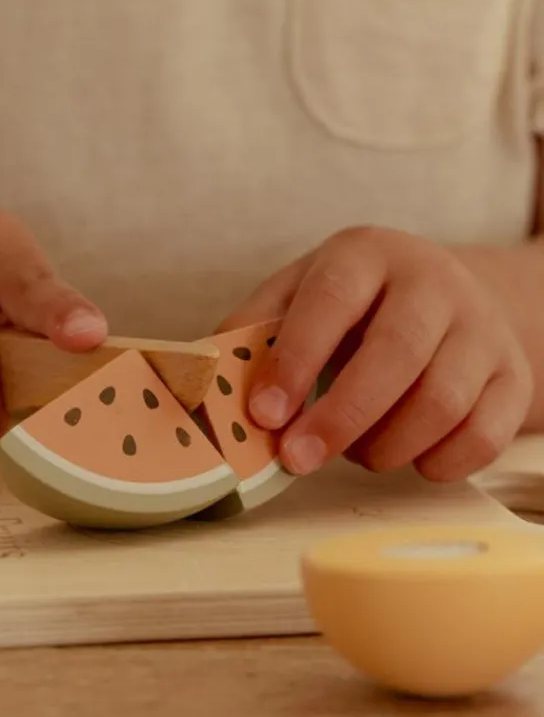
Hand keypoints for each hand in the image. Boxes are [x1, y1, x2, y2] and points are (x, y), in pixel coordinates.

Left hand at [218, 226, 531, 481]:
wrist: (448, 292)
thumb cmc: (354, 300)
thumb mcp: (298, 292)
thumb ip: (255, 328)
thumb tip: (204, 376)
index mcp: (366, 255)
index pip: (330, 302)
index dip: (295, 361)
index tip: (264, 413)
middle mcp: (432, 282)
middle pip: (395, 356)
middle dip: (340, 418)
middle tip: (296, 458)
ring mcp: (482, 328)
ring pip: (442, 402)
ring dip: (385, 446)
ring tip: (352, 452)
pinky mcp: (514, 376)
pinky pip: (484, 436)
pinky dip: (436, 462)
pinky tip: (403, 457)